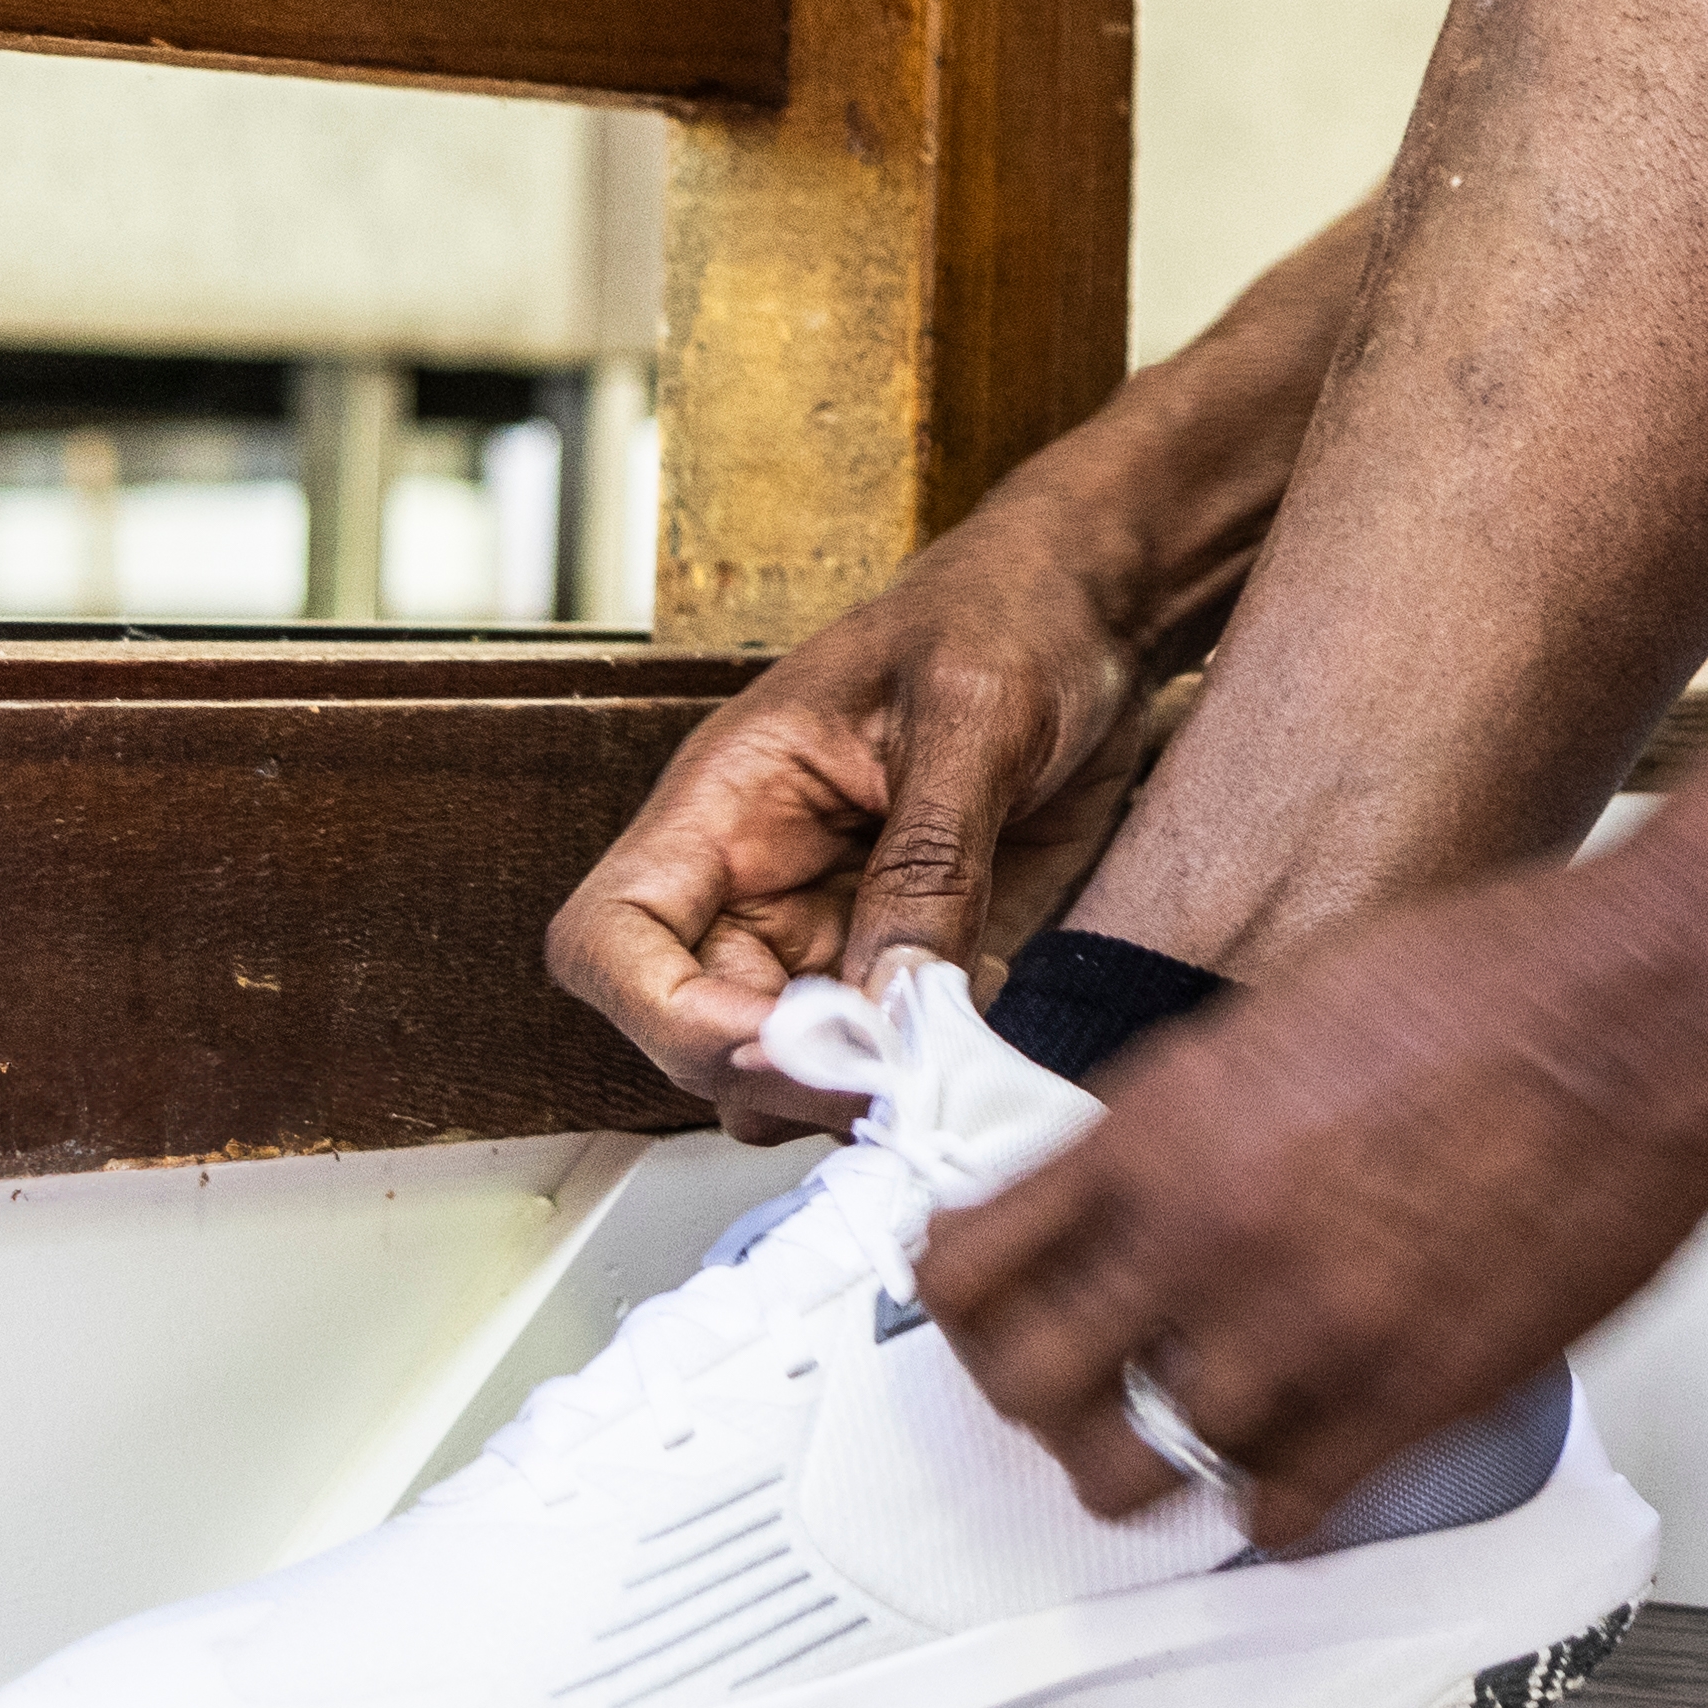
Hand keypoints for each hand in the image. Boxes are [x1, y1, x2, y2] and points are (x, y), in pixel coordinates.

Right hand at [548, 544, 1157, 1130]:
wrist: (1095, 615)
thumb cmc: (1007, 614)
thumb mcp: (973, 715)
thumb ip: (930, 860)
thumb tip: (891, 1000)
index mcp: (727, 799)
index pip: (611, 939)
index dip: (665, 1013)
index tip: (779, 1039)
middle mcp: (757, 883)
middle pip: (693, 1032)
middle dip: (782, 1076)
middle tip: (894, 1077)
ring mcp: (829, 933)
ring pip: (781, 1071)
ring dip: (848, 1093)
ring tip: (939, 1060)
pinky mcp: (906, 964)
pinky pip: (881, 1061)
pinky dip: (920, 1077)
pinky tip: (982, 1031)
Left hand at [922, 817, 1707, 1543]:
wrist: (1652, 1004)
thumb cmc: (1496, 979)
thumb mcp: (1280, 1018)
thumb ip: (1186, 1124)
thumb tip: (1126, 1201)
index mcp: (1159, 1125)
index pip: (965, 1266)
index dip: (964, 1308)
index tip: (992, 1316)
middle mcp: (1207, 1236)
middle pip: (1030, 1395)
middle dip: (1044, 1402)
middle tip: (1084, 1396)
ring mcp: (1308, 1331)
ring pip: (1150, 1472)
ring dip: (1163, 1459)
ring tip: (1194, 1432)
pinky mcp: (1413, 1400)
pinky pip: (1281, 1512)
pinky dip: (1275, 1498)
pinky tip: (1300, 1452)